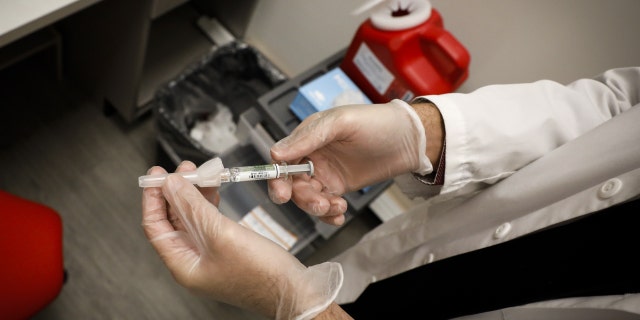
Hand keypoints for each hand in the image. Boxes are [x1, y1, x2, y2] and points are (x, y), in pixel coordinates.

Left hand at [141, 161, 342, 318]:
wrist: (293, 289)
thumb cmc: (260, 274)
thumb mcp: (221, 233)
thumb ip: (193, 207)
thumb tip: (171, 185)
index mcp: (183, 264)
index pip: (155, 226)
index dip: (153, 198)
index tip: (156, 174)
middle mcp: (192, 261)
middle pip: (173, 219)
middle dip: (176, 191)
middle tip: (184, 168)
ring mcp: (210, 255)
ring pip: (193, 217)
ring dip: (195, 194)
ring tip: (202, 173)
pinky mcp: (226, 249)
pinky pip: (210, 221)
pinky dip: (210, 203)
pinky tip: (214, 189)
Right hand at [268, 99, 432, 225]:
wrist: (409, 140)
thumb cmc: (377, 123)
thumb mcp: (340, 124)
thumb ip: (308, 138)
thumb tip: (275, 153)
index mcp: (308, 136)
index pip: (281, 159)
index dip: (277, 177)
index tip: (283, 192)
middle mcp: (312, 155)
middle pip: (292, 183)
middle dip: (301, 197)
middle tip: (318, 204)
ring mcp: (325, 172)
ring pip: (307, 197)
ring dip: (317, 207)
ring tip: (336, 207)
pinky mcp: (339, 186)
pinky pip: (324, 205)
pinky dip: (328, 215)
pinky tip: (339, 214)